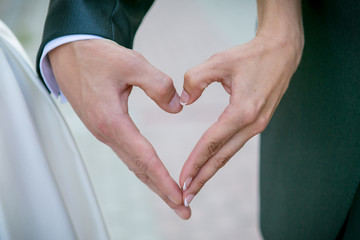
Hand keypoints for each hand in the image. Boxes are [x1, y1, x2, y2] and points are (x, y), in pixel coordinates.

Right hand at [49, 39, 190, 218]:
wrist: (69, 52)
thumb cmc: (97, 56)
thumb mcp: (131, 63)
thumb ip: (158, 85)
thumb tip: (177, 108)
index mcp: (112, 121)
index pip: (144, 158)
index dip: (163, 180)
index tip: (179, 198)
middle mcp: (106, 133)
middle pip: (139, 169)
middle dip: (161, 191)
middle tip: (183, 210)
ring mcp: (103, 131)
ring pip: (132, 163)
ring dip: (153, 181)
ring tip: (172, 196)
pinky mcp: (104, 126)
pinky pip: (126, 153)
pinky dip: (142, 167)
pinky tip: (152, 171)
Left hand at [179, 32, 303, 206]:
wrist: (282, 52)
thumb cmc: (251, 55)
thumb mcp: (218, 61)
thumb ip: (195, 79)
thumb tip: (184, 101)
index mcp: (243, 111)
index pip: (212, 142)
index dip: (195, 161)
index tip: (182, 179)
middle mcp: (252, 123)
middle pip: (222, 157)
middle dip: (202, 178)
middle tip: (185, 197)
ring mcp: (257, 125)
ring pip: (229, 153)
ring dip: (211, 170)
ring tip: (195, 186)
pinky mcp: (258, 122)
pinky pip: (235, 144)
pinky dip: (220, 157)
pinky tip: (210, 163)